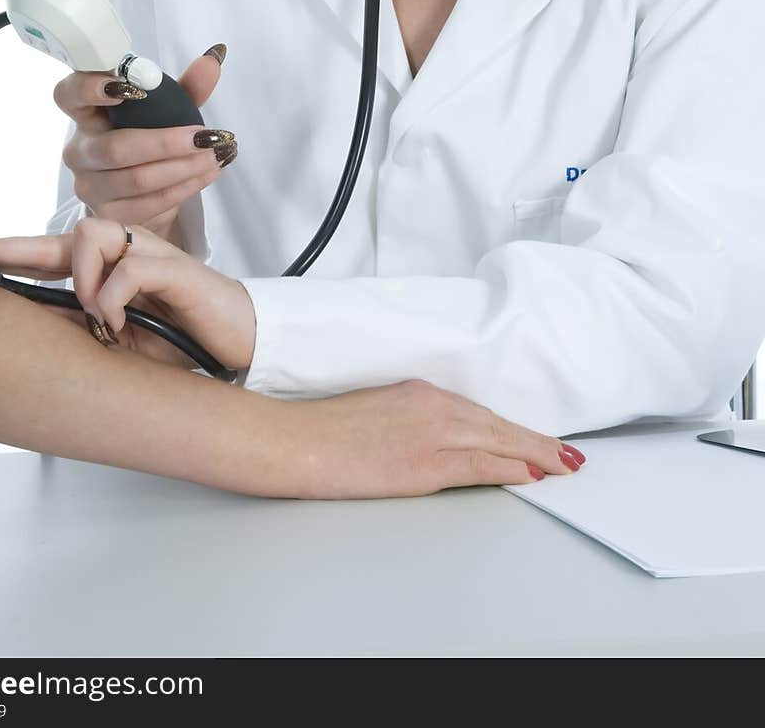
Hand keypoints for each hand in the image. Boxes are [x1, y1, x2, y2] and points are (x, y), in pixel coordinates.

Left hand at [0, 218, 255, 371]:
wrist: (240, 345)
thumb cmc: (184, 340)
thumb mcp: (122, 342)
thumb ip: (85, 326)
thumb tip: (32, 326)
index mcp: (112, 268)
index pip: (50, 253)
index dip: (6, 250)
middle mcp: (127, 251)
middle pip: (65, 233)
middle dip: (16, 250)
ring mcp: (151, 254)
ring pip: (91, 235)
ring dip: (82, 278)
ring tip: (97, 317)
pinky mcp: (174, 266)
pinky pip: (127, 268)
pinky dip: (113, 298)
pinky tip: (120, 325)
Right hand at [53, 48, 236, 240]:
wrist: (147, 189)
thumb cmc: (150, 135)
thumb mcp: (169, 108)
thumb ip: (187, 85)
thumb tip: (213, 59)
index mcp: (85, 113)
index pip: (68, 95)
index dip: (89, 89)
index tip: (130, 87)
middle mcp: (79, 150)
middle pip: (114, 148)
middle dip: (165, 143)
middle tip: (205, 137)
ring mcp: (89, 185)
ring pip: (136, 180)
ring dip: (182, 168)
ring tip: (216, 154)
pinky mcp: (107, 213)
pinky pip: (148, 203)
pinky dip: (184, 188)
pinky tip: (208, 174)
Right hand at [285, 380, 586, 498]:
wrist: (297, 440)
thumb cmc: (326, 429)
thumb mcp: (377, 410)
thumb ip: (411, 419)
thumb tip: (434, 440)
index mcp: (420, 392)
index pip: (478, 411)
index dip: (512, 427)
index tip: (535, 437)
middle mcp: (432, 407)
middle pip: (496, 425)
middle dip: (535, 440)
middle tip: (567, 453)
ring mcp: (431, 434)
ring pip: (496, 442)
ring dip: (534, 453)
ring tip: (562, 464)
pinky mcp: (423, 464)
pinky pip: (478, 465)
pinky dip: (508, 468)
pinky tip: (530, 474)